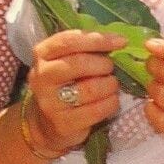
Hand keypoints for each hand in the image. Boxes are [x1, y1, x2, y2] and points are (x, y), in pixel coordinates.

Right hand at [26, 30, 126, 153]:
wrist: (46, 122)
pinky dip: (110, 103)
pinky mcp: (62, 123)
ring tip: (112, 85)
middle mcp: (42, 76)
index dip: (98, 39)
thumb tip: (119, 40)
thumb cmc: (65, 82)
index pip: (70, 41)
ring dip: (109, 85)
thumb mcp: (67, 59)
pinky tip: (111, 101)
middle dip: (103, 64)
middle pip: (79, 63)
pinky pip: (95, 110)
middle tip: (111, 68)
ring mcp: (49, 102)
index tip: (121, 41)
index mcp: (43, 53)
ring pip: (90, 88)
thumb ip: (87, 47)